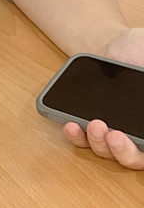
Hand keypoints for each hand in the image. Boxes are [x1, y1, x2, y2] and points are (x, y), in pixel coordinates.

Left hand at [63, 27, 143, 168]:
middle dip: (124, 151)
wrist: (112, 49)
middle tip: (114, 135)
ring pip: (108, 152)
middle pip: (135, 158)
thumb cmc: (137, 52)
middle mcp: (137, 134)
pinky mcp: (90, 128)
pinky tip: (71, 125)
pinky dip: (77, 136)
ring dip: (99, 143)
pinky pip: (83, 140)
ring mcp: (114, 133)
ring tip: (94, 124)